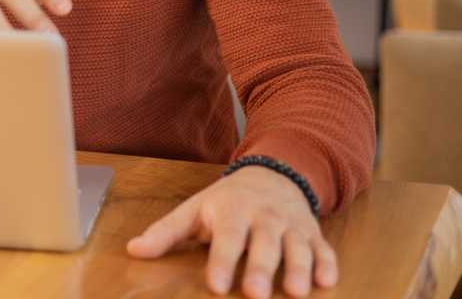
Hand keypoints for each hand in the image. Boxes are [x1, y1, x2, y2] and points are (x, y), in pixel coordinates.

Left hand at [126, 165, 337, 297]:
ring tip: (296, 292)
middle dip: (261, 270)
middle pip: (264, 246)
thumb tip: (133, 250)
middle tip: (255, 295)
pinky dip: (328, 264)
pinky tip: (328, 281)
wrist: (272, 175)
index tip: (216, 286)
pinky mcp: (314, 234)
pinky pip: (324, 249)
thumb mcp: (194, 210)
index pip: (227, 238)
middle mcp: (265, 217)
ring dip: (298, 269)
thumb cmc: (226, 201)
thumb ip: (165, 232)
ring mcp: (292, 226)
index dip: (221, 262)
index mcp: (233, 211)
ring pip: (297, 248)